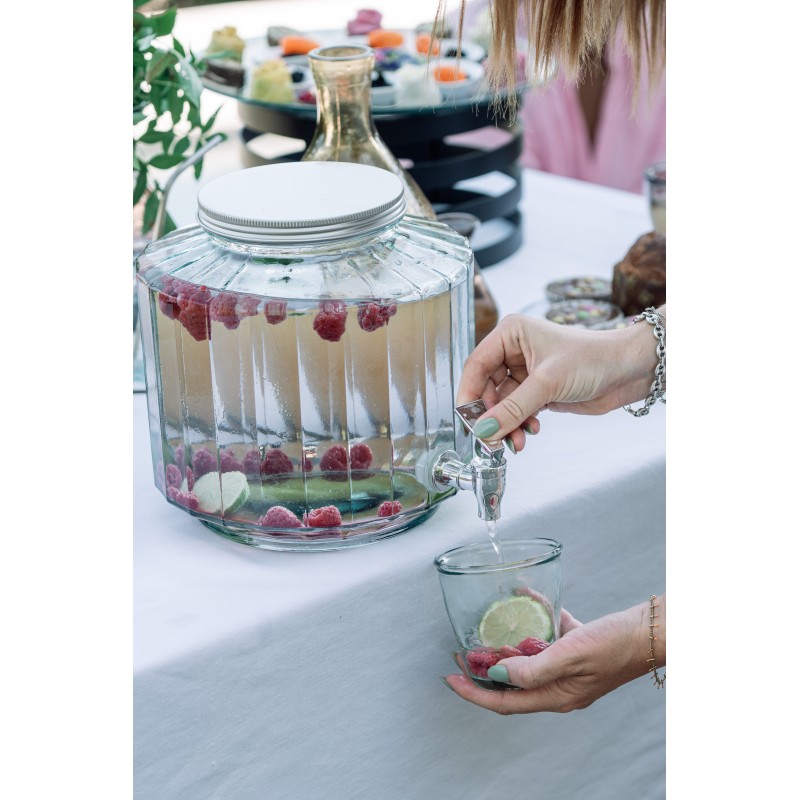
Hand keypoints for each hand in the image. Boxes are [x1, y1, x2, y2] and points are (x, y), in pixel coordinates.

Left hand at [443, 600, 664, 713]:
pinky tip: (529, 597)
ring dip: (509, 643)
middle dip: (485, 669)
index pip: (505, 701)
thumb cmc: (616, 643)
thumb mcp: (572, 654)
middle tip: (462, 652)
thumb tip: (500, 673)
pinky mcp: (579, 648)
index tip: (450, 677)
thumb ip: (534, 666)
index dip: (474, 692)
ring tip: (488, 627)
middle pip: (513, 683)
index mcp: (557, 695)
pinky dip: (538, 619)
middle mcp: (561, 686)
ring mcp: (570, 668)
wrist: (654, 630)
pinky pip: (550, 636)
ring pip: (529, 658)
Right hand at [456, 306, 665, 452]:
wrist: (629, 371)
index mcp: (511, 334)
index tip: (466, 419)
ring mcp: (526, 373)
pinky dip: (520, 425)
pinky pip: (517, 412)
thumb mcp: (547, 383)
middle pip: (486, 388)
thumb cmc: (594, 358)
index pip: (476, 365)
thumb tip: (483, 429)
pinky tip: (532, 431)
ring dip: (507, 425)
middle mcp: (514, 351)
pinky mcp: (538, 391)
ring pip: (502, 404)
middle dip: (491, 415)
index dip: (469, 393)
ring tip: (518, 440)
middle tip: (492, 438)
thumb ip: (512, 408)